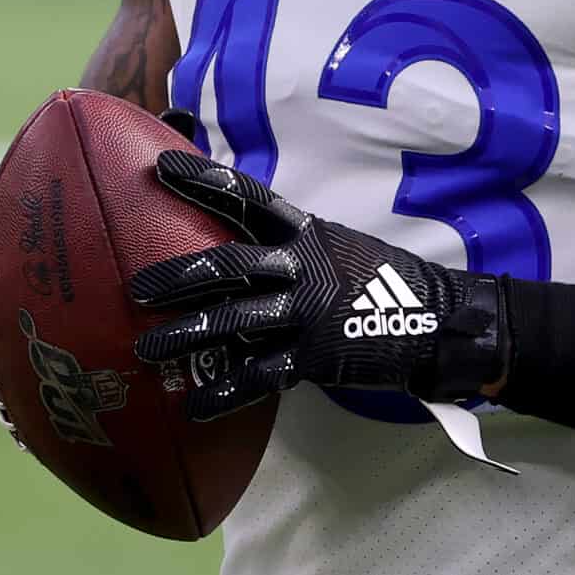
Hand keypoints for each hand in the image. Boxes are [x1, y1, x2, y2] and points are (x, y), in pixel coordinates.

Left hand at [127, 150, 509, 421]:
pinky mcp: (314, 356)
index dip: (204, 181)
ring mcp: (308, 312)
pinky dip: (223, 392)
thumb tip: (234, 257)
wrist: (437, 321)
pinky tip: (193, 406)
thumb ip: (290, 251)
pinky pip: (258, 376)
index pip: (248, 198)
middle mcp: (302, 266)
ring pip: (234, 321)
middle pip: (229, 264)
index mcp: (306, 233)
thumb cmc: (381, 282)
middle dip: (178, 276)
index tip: (159, 167)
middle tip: (136, 288)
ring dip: (186, 336)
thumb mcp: (338, 248)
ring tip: (146, 351)